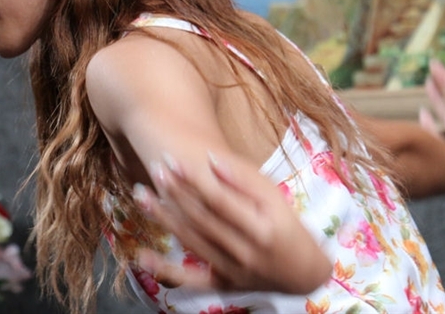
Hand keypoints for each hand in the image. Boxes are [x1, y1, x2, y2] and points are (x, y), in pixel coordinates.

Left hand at [131, 152, 330, 294]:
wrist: (302, 273)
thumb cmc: (288, 228)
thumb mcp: (275, 198)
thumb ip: (244, 178)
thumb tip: (211, 158)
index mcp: (261, 228)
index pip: (219, 200)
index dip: (193, 178)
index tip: (171, 159)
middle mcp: (244, 252)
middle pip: (202, 219)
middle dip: (175, 193)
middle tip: (154, 169)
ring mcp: (232, 272)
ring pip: (191, 242)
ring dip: (164, 218)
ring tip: (142, 195)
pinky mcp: (222, 286)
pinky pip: (190, 281)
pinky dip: (166, 270)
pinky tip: (142, 256)